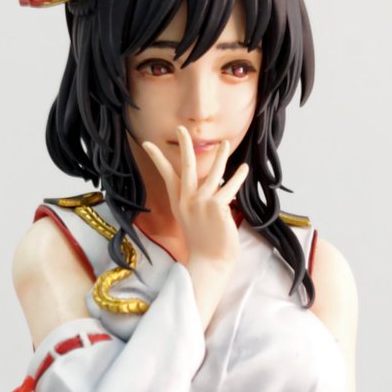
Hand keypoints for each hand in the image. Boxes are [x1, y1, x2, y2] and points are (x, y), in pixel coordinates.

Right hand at [142, 127, 248, 269]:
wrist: (210, 262)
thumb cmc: (204, 243)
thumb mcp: (192, 219)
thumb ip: (196, 200)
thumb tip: (210, 181)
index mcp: (179, 203)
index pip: (167, 175)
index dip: (158, 158)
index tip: (148, 143)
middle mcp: (187, 200)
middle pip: (186, 166)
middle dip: (184, 145)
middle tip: (182, 129)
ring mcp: (201, 202)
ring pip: (212, 172)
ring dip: (220, 156)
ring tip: (225, 143)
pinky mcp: (217, 206)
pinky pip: (229, 186)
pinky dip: (238, 177)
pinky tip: (244, 168)